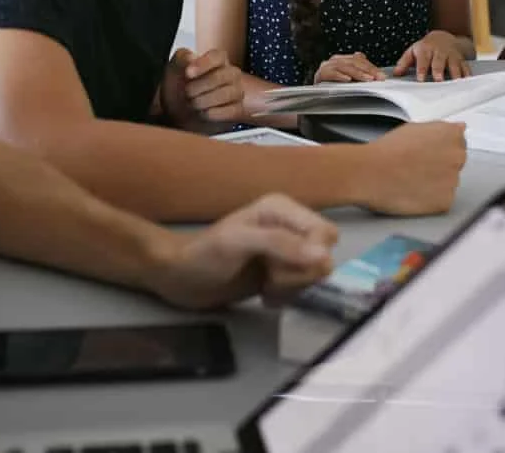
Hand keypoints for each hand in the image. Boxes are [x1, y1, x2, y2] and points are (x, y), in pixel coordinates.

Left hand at [151, 193, 337, 309]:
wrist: (179, 278)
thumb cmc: (204, 255)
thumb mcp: (239, 243)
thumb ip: (281, 244)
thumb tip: (323, 255)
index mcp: (282, 208)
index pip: (325, 233)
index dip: (312, 256)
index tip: (283, 268)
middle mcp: (289, 226)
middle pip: (324, 255)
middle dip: (300, 274)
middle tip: (271, 277)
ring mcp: (286, 250)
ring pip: (316, 273)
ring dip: (293, 286)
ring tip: (266, 286)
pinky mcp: (281, 272)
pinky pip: (304, 286)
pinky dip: (288, 295)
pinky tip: (267, 295)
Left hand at [161, 48, 245, 124]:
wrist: (179, 111)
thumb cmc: (179, 86)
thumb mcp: (174, 68)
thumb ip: (181, 58)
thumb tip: (191, 58)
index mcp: (217, 59)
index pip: (216, 57)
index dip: (203, 64)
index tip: (188, 73)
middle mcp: (231, 73)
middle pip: (219, 77)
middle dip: (198, 87)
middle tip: (187, 92)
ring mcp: (236, 91)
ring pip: (226, 94)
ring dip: (203, 101)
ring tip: (192, 103)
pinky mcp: (237, 109)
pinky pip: (230, 111)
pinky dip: (212, 113)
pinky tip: (202, 112)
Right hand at [315, 52, 385, 83]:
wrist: (316, 97)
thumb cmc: (333, 88)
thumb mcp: (348, 79)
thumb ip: (359, 72)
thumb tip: (375, 71)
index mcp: (342, 59)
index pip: (359, 59)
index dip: (371, 67)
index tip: (381, 75)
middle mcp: (334, 60)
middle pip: (353, 62)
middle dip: (367, 70)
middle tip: (377, 78)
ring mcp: (327, 66)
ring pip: (344, 66)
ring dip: (357, 73)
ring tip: (367, 79)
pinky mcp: (320, 74)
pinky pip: (331, 73)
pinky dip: (340, 76)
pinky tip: (348, 79)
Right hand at [359, 122, 466, 215]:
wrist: (372, 172)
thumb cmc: (387, 150)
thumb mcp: (414, 127)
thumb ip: (440, 129)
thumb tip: (457, 128)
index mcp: (451, 135)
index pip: (458, 142)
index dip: (440, 149)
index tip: (428, 153)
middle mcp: (457, 156)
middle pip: (456, 162)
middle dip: (441, 166)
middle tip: (416, 168)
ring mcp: (453, 180)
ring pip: (449, 183)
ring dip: (435, 183)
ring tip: (411, 180)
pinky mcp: (445, 201)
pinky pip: (442, 201)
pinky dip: (430, 200)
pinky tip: (413, 192)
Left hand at [394, 31, 471, 81]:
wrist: (443, 38)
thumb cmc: (426, 48)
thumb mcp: (413, 51)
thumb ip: (404, 62)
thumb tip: (396, 73)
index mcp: (426, 49)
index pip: (423, 60)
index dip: (422, 69)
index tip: (421, 79)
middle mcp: (440, 52)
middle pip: (439, 61)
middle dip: (439, 70)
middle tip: (439, 80)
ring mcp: (451, 55)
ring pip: (454, 64)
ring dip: (455, 73)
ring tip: (455, 83)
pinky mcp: (461, 60)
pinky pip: (465, 67)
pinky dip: (467, 74)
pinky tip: (468, 81)